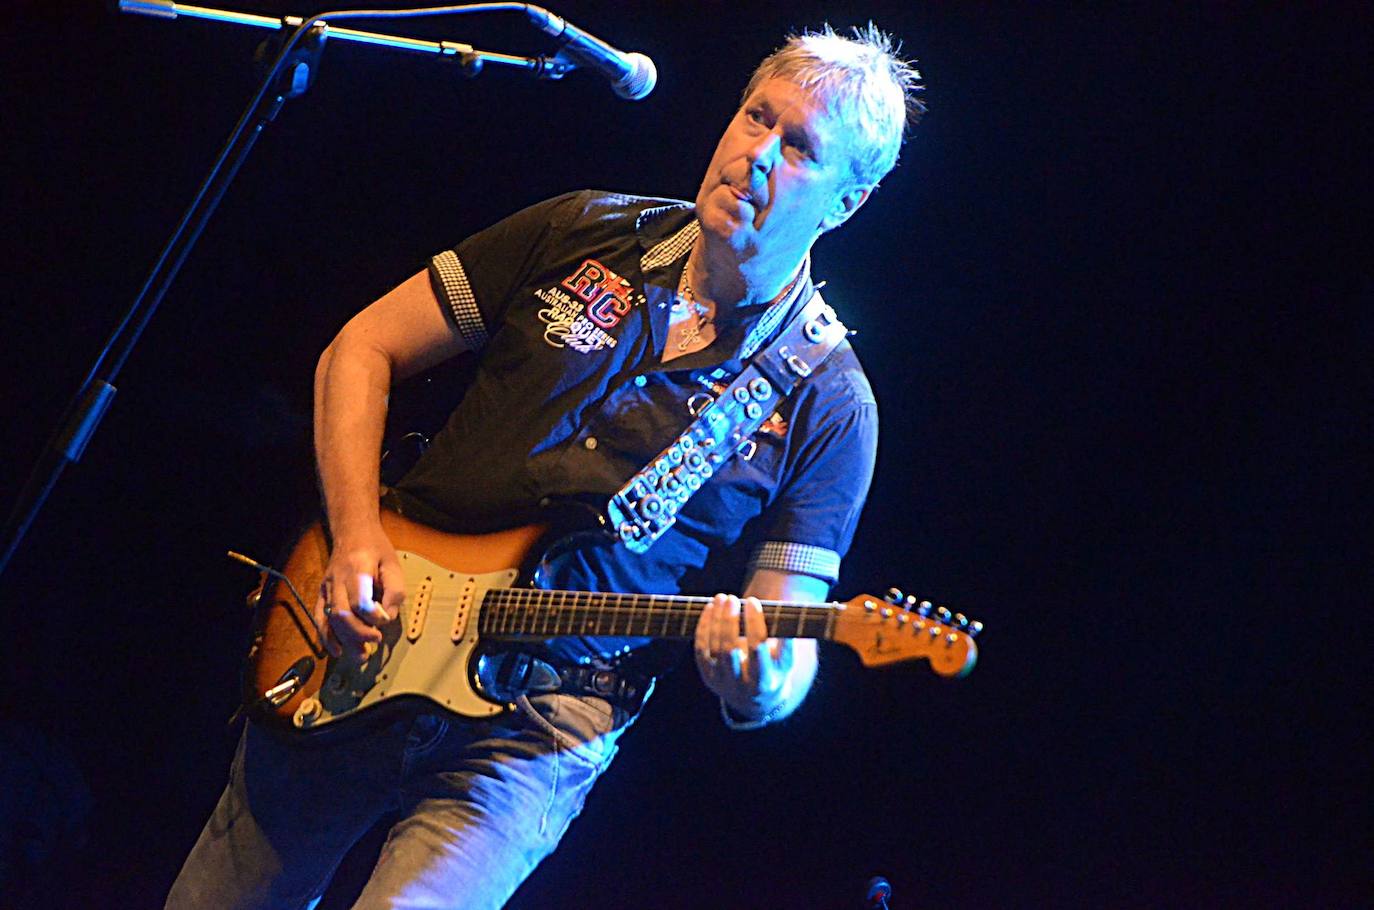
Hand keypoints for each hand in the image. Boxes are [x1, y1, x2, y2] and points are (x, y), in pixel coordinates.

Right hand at [312, 525, 404, 660]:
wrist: (352, 532)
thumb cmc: (375, 549)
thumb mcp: (393, 564)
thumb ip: (394, 591)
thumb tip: (388, 617)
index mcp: (358, 568)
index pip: (360, 600)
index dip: (373, 616)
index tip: (384, 621)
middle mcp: (338, 579)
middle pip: (343, 614)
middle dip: (359, 634)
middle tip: (375, 641)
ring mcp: (327, 587)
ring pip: (330, 619)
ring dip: (345, 641)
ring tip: (361, 655)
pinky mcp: (322, 593)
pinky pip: (320, 618)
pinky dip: (326, 637)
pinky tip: (337, 650)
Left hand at [694, 593, 793, 716]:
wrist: (756, 700)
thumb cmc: (775, 670)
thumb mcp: (786, 660)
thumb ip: (786, 638)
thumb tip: (785, 607)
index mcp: (764, 680)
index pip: (757, 648)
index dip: (754, 623)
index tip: (752, 601)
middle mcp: (741, 684)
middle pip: (730, 649)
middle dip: (729, 621)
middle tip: (731, 599)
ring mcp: (722, 681)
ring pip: (715, 647)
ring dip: (716, 620)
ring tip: (721, 598)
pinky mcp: (708, 676)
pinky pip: (701, 649)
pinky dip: (703, 628)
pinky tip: (709, 609)